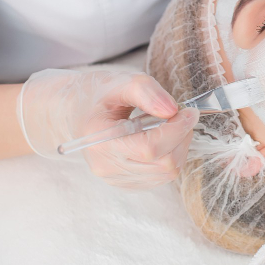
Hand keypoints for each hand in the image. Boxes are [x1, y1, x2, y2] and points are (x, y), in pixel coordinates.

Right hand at [18, 69, 197, 188]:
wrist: (75, 112)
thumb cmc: (97, 95)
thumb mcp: (120, 82)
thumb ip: (146, 92)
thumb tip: (172, 109)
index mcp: (99, 140)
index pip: (150, 148)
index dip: (177, 130)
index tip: (190, 111)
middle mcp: (106, 166)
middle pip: (163, 164)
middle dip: (181, 137)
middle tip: (181, 115)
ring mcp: (116, 178)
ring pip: (166, 173)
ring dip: (179, 147)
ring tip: (169, 125)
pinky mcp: (126, 183)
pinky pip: (161, 177)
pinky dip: (170, 156)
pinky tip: (161, 139)